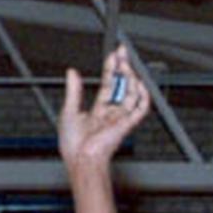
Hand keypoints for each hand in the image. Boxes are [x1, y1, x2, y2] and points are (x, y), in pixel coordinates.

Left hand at [59, 45, 149, 170]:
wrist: (80, 159)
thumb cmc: (73, 144)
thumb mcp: (68, 111)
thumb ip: (73, 91)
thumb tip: (72, 72)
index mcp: (98, 111)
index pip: (108, 85)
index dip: (111, 70)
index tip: (114, 55)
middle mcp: (111, 114)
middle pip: (122, 86)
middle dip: (123, 68)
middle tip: (123, 52)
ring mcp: (120, 118)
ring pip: (132, 93)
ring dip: (131, 77)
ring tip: (127, 62)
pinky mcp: (127, 125)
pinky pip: (141, 109)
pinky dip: (143, 96)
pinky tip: (140, 82)